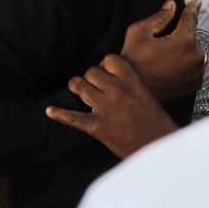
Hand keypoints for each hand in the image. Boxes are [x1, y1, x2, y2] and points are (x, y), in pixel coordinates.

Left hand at [46, 55, 177, 158]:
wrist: (158, 147)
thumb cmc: (159, 124)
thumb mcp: (149, 97)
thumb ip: (132, 87)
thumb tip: (117, 83)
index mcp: (132, 81)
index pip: (109, 60)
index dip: (104, 65)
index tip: (106, 72)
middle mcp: (117, 91)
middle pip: (91, 72)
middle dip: (91, 78)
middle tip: (94, 86)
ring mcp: (105, 108)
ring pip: (79, 87)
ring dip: (77, 88)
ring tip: (78, 91)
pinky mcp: (96, 127)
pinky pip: (72, 117)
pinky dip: (59, 114)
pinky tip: (49, 111)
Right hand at [121, 0, 205, 103]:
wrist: (131, 94)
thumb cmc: (132, 63)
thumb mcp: (139, 33)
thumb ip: (159, 17)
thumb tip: (171, 6)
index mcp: (185, 41)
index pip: (191, 18)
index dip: (192, 8)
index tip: (195, 3)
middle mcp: (196, 57)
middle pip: (193, 36)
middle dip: (181, 35)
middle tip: (163, 42)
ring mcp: (197, 72)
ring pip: (195, 52)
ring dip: (185, 50)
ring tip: (165, 57)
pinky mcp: (195, 84)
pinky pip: (194, 67)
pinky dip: (187, 64)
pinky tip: (170, 67)